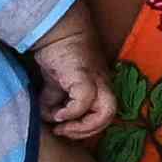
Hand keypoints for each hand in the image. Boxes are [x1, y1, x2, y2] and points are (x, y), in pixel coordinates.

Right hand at [30, 14, 115, 143]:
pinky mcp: (83, 74)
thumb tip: (50, 119)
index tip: (63, 129)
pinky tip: (57, 113)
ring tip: (61, 125)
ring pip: (107, 112)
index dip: (86, 129)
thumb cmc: (59, 57)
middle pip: (110, 116)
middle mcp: (103, 85)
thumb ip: (55, 101)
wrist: (58, 31)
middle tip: (63, 130)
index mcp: (100, 88)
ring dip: (83, 126)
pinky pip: (86, 99)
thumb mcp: (56, 85)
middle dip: (85, 131)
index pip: (104, 116)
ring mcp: (96, 79)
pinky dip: (72, 112)